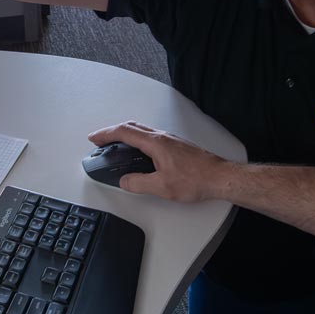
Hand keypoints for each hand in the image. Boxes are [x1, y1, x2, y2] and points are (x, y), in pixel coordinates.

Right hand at [87, 121, 231, 203]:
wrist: (219, 177)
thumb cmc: (197, 178)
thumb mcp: (162, 186)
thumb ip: (138, 183)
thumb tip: (125, 181)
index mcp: (156, 143)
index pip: (124, 132)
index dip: (106, 134)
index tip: (94, 138)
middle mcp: (163, 138)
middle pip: (132, 127)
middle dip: (112, 131)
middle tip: (101, 139)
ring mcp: (170, 141)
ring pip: (142, 131)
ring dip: (125, 134)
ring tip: (116, 144)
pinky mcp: (176, 146)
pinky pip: (151, 137)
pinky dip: (138, 140)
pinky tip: (139, 151)